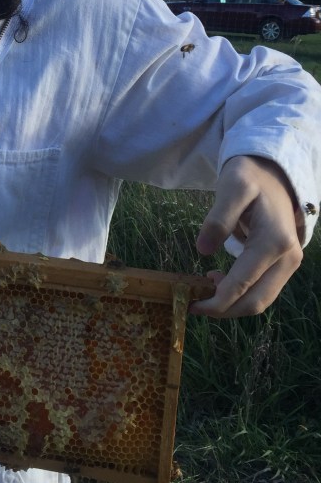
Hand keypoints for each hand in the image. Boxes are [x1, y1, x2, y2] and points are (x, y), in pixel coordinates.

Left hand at [189, 155, 303, 317]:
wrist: (274, 173)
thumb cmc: (251, 177)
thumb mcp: (232, 188)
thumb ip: (218, 218)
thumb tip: (203, 251)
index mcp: (274, 242)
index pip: (242, 284)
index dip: (217, 301)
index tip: (192, 305)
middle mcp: (288, 258)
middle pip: (255, 302)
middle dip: (224, 309)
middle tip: (195, 303)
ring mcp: (289, 263)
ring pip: (261, 300)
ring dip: (233, 303)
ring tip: (206, 287)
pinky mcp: (285, 264)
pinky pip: (264, 289)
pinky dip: (242, 294)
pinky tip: (220, 280)